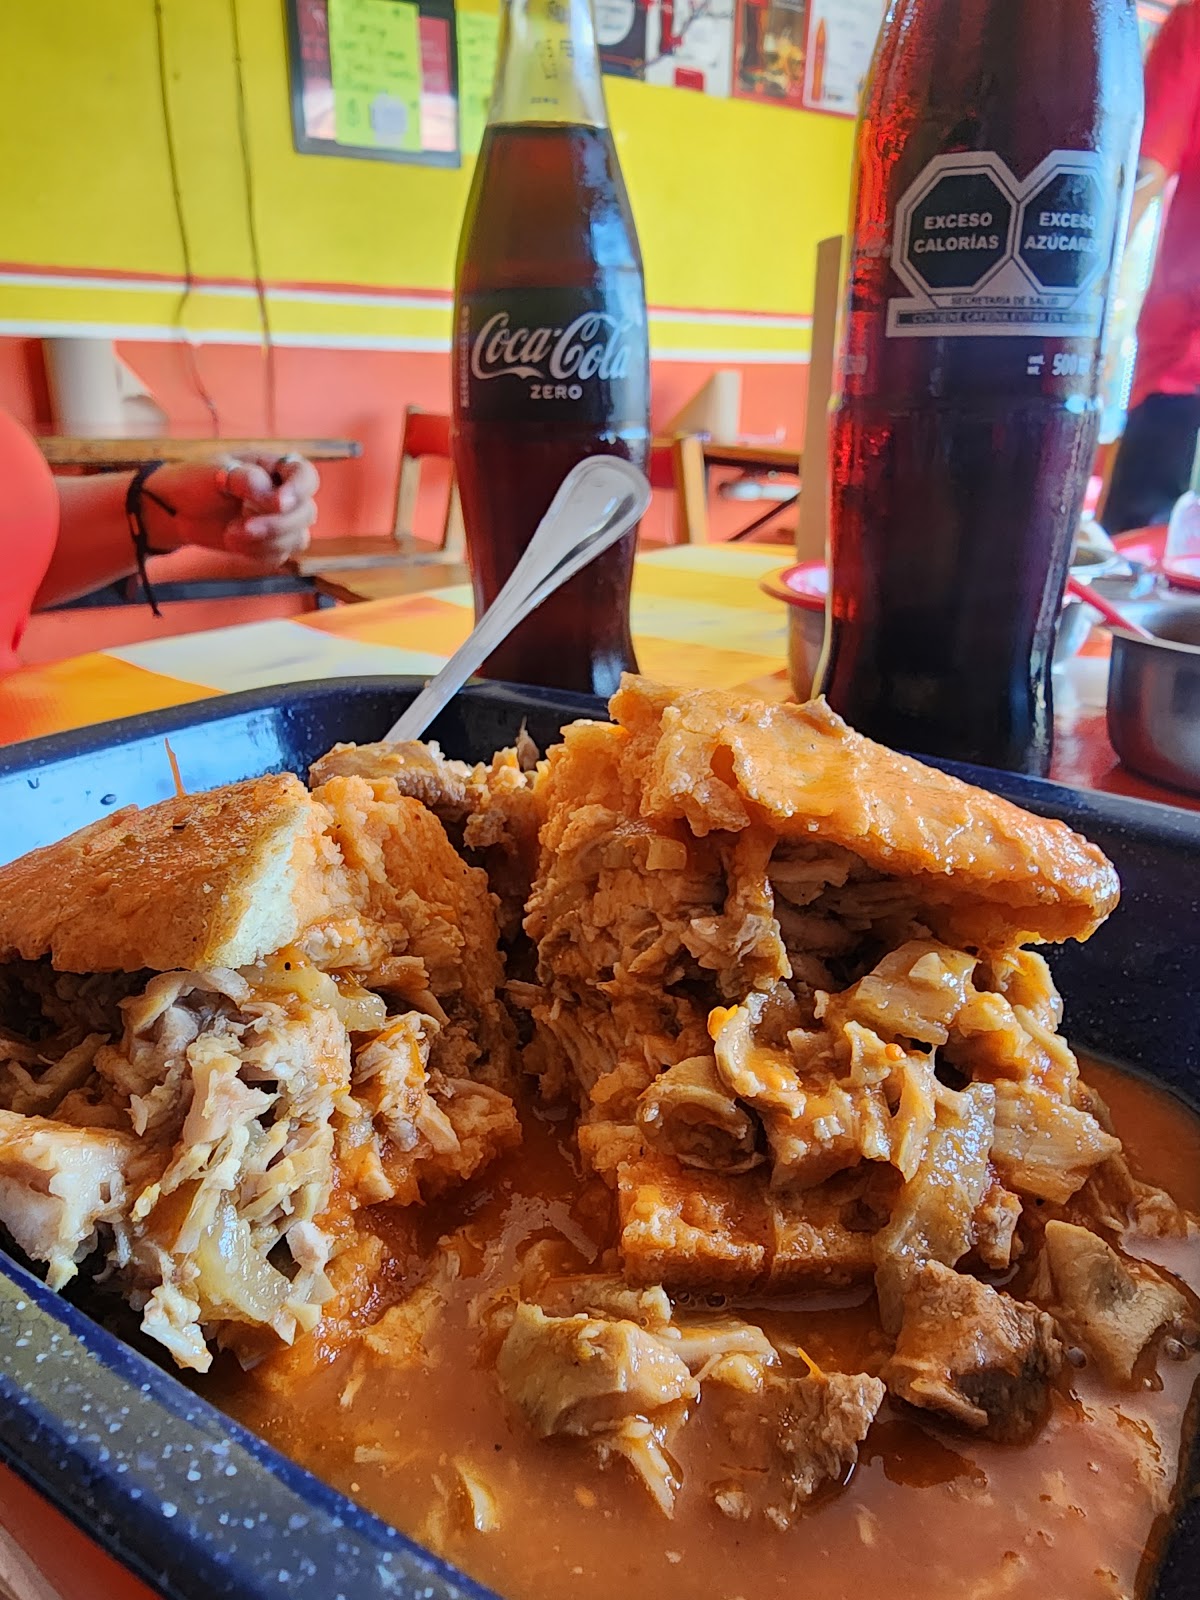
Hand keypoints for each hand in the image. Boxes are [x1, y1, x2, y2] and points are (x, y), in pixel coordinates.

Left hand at [143, 454, 319, 567]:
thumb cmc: (195, 480)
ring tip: (231, 534)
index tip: (278, 503)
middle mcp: (284, 494)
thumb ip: (244, 478)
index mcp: (274, 468)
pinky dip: (258, 554)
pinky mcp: (271, 544)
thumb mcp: (214, 470)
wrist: (176, 510)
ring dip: (266, 542)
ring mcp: (281, 521)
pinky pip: (281, 556)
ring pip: (298, 538)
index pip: (305, 475)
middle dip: (276, 524)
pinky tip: (234, 544)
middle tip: (244, 527)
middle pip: (306, 512)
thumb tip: (269, 493)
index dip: (299, 490)